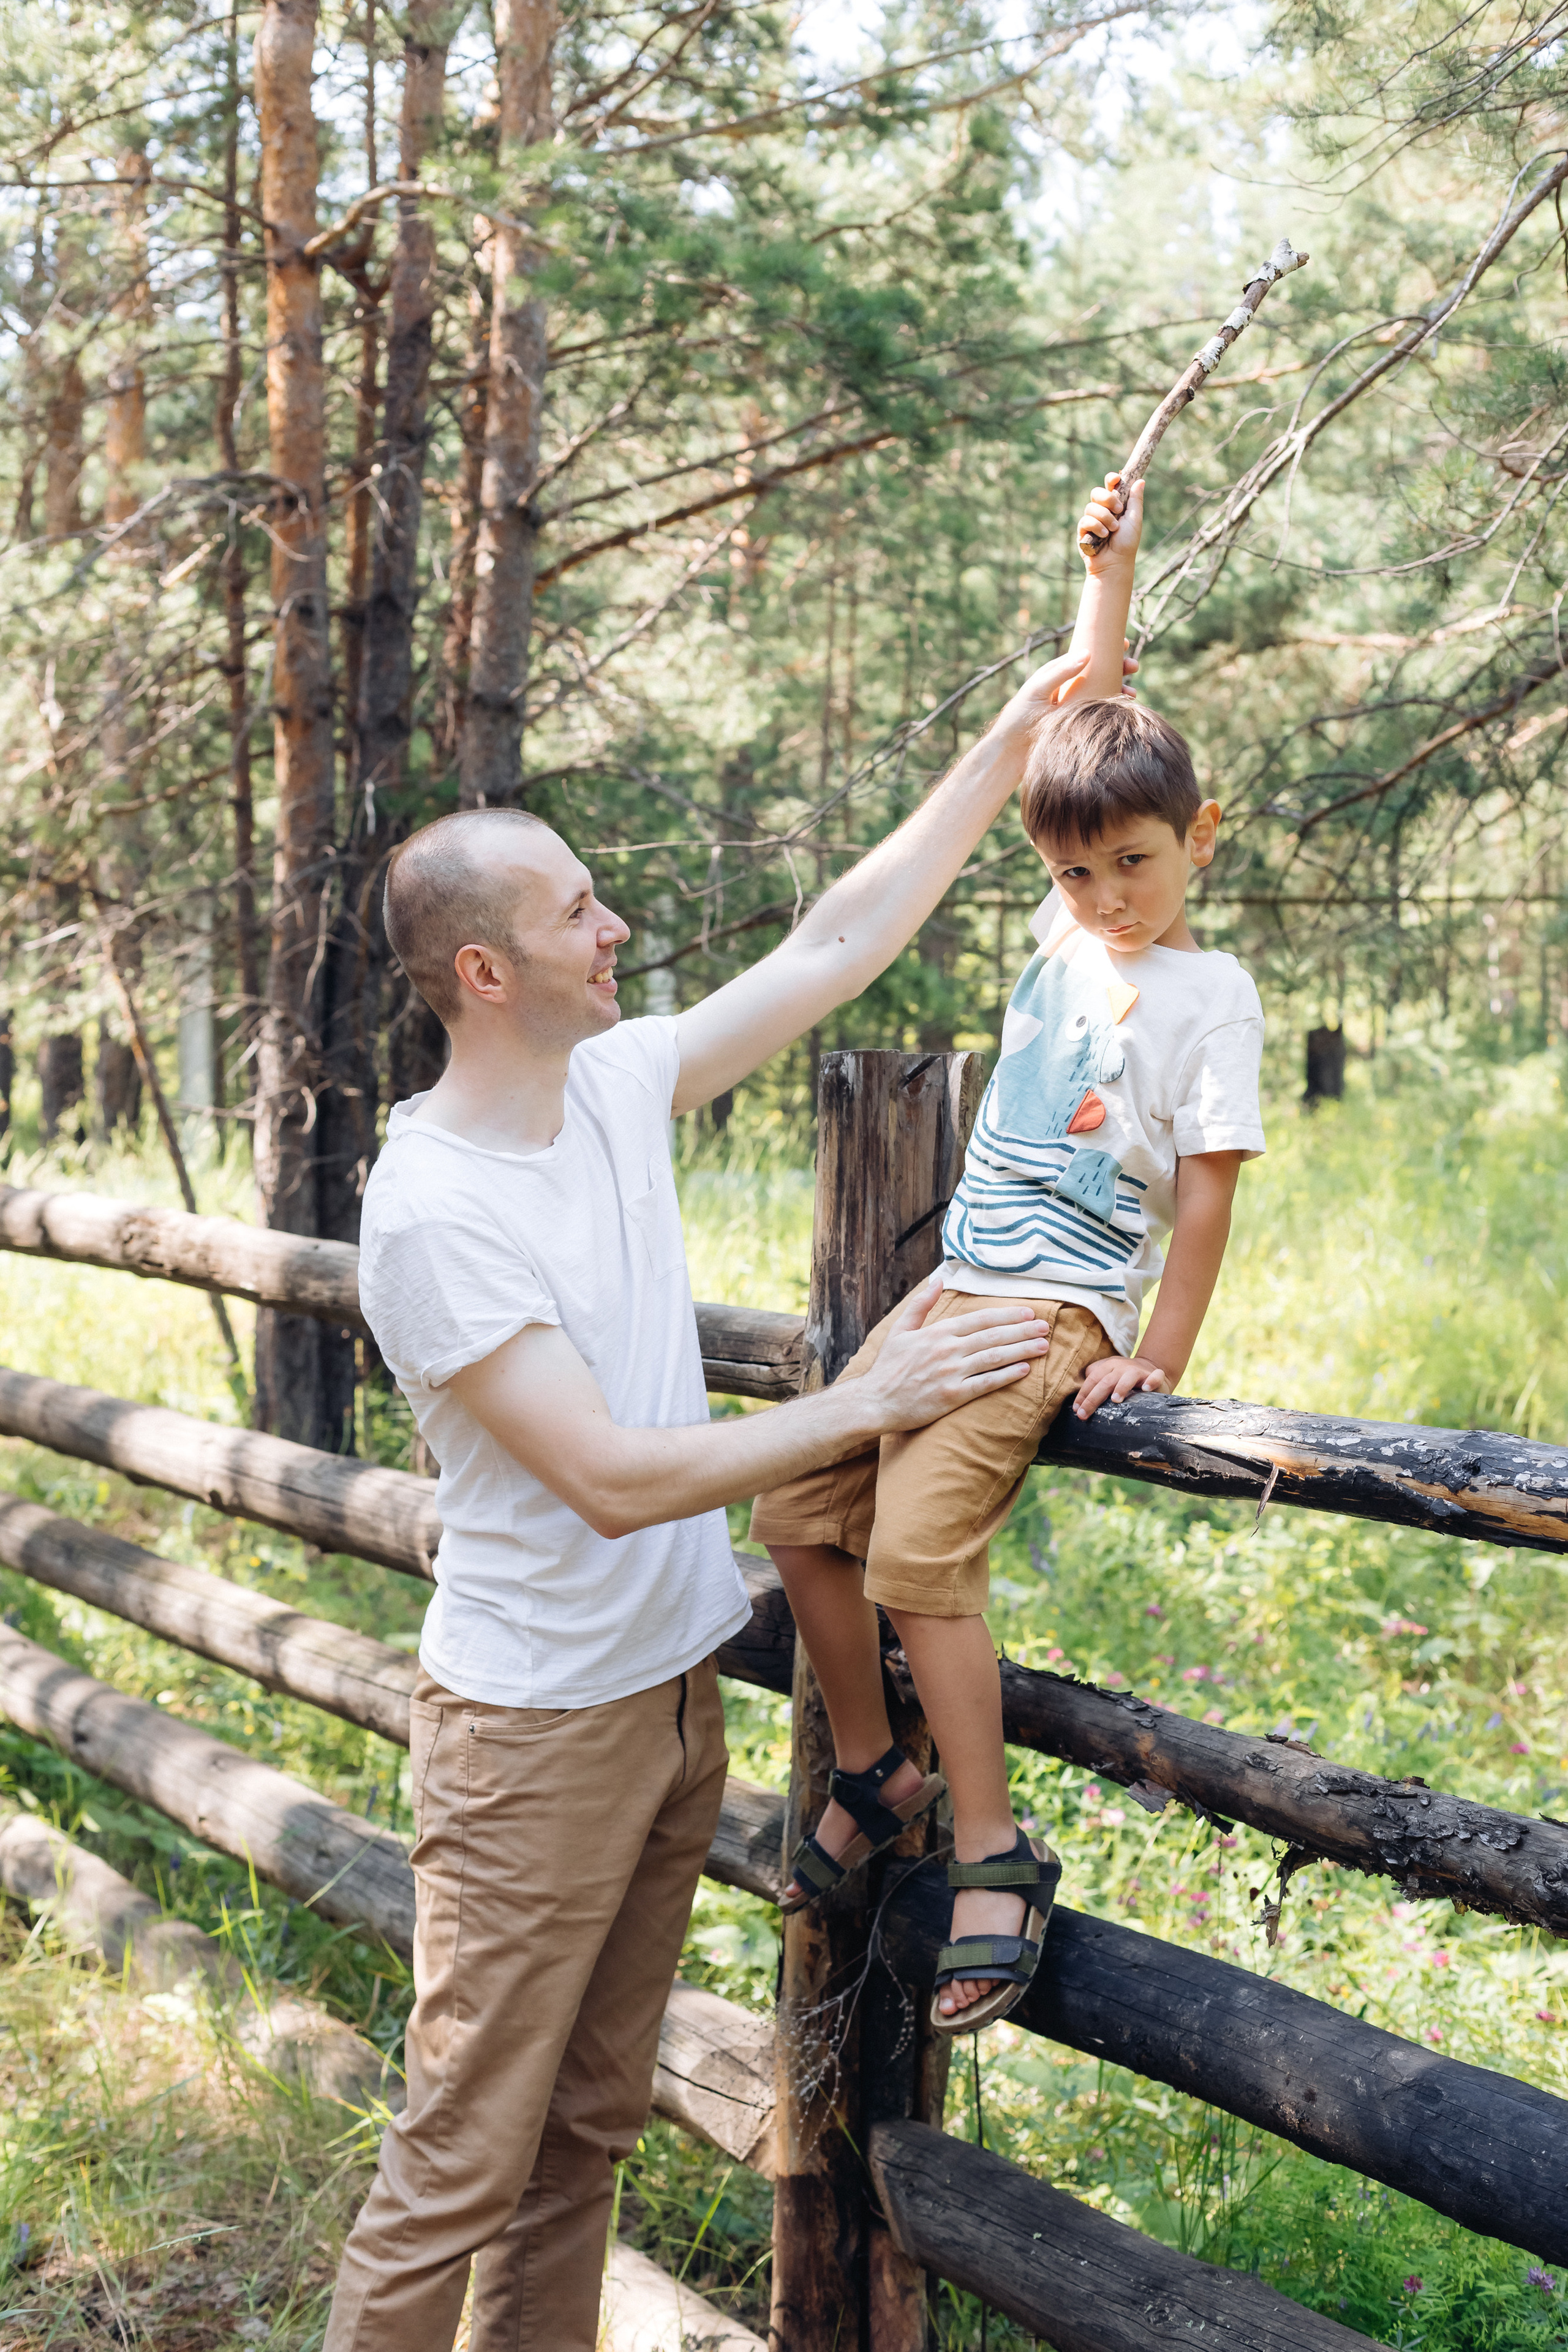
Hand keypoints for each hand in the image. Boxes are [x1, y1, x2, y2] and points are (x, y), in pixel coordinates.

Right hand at [860, 1275, 1050, 1431]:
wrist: (874, 1401)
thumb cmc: (888, 1367)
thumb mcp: (901, 1330)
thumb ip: (921, 1304)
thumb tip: (937, 1280)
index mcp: (937, 1332)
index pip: (980, 1319)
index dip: (1007, 1315)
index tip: (1028, 1313)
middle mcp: (947, 1350)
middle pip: (993, 1336)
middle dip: (1022, 1330)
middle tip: (1045, 1327)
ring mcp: (951, 1373)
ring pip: (994, 1357)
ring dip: (1021, 1350)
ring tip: (1042, 1347)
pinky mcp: (953, 1396)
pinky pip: (986, 1384)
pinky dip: (1007, 1376)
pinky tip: (1024, 1370)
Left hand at [1003, 644, 1138, 730]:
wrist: (1010, 755)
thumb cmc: (1018, 720)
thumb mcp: (1037, 692)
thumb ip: (1060, 673)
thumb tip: (1087, 653)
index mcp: (1056, 675)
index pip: (1085, 656)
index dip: (1104, 648)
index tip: (1124, 642)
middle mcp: (1067, 689)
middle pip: (1099, 674)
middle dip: (1119, 669)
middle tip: (1135, 667)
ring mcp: (1074, 708)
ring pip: (1103, 694)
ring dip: (1119, 691)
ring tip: (1133, 694)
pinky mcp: (1078, 726)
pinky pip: (1100, 713)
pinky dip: (1114, 710)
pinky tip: (1125, 712)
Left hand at [1073, 1351, 1170, 1418]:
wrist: (1150, 1368)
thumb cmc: (1123, 1378)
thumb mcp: (1108, 1377)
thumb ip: (1094, 1385)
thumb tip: (1079, 1403)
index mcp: (1108, 1366)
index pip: (1092, 1379)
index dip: (1083, 1394)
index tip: (1077, 1410)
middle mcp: (1121, 1366)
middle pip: (1105, 1381)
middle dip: (1093, 1398)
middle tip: (1084, 1413)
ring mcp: (1138, 1370)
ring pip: (1128, 1377)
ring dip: (1121, 1387)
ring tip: (1115, 1400)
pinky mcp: (1155, 1375)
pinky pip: (1155, 1377)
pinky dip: (1151, 1381)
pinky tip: (1146, 1389)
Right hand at [1077, 473, 1143, 571]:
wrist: (1115, 563)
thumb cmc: (1127, 543)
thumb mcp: (1135, 520)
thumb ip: (1136, 500)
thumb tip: (1140, 480)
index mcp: (1115, 505)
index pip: (1110, 486)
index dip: (1111, 479)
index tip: (1116, 478)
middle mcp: (1102, 510)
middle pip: (1097, 492)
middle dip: (1107, 498)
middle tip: (1118, 510)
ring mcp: (1091, 520)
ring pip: (1091, 506)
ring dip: (1105, 518)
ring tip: (1113, 531)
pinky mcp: (1082, 530)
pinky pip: (1085, 520)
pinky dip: (1096, 527)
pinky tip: (1103, 536)